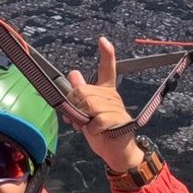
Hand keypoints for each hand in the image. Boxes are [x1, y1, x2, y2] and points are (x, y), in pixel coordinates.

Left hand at [63, 37, 140, 168]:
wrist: (118, 151)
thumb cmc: (102, 130)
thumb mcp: (88, 111)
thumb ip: (82, 93)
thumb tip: (73, 73)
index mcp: (107, 91)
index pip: (108, 69)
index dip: (106, 54)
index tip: (103, 40)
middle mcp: (112, 96)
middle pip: (82, 91)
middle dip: (74, 106)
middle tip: (78, 119)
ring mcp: (115, 107)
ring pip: (86, 105)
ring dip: (81, 119)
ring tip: (87, 126)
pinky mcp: (115, 120)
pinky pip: (93, 121)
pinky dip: (89, 130)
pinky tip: (96, 132)